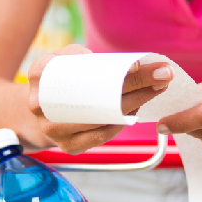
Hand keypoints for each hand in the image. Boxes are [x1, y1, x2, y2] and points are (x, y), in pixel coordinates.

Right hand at [27, 44, 173, 153]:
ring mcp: (54, 130)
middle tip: (162, 76)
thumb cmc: (59, 82)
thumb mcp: (64, 60)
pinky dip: (122, 123)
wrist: (42, 113)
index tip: (144, 64)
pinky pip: (101, 136)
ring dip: (135, 104)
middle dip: (135, 86)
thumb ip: (84, 54)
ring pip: (103, 118)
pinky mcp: (69, 147)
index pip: (82, 69)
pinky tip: (137, 110)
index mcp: (39, 74)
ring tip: (155, 90)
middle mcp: (41, 105)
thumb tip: (129, 64)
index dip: (116, 69)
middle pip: (98, 97)